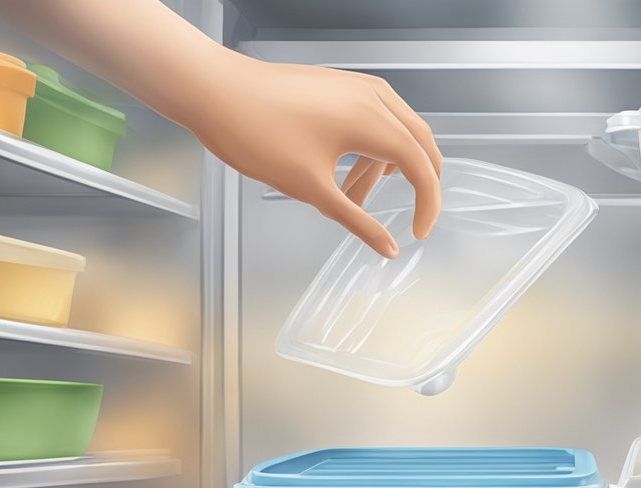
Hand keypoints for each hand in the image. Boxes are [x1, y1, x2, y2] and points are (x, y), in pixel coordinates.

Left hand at [186, 57, 441, 257]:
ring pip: (396, 131)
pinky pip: (375, 118)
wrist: (213, 90)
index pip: (421, 167)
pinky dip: (372, 148)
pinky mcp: (340, 86)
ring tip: (354, 199)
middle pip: (419, 144)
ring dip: (387, 168)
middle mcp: (373, 97)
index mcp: (372, 120)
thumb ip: (357, 220)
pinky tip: (346, 170)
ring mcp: (356, 87)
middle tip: (410, 216)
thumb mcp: (311, 189)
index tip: (420, 232)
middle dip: (418, 184)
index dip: (427, 204)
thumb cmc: (254, 132)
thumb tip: (388, 248)